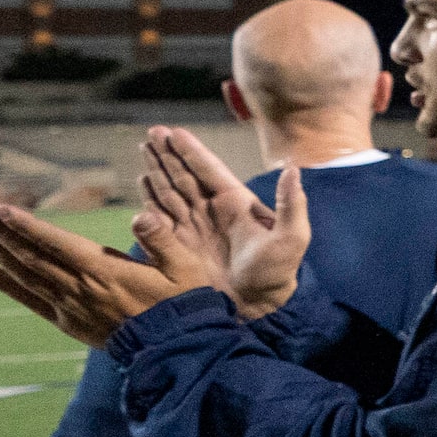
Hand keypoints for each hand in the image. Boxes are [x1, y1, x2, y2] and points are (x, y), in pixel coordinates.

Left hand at [0, 202, 193, 345]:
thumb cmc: (184, 306)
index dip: (26, 225)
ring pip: (25, 274)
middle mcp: (80, 287)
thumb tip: (140, 216)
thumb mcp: (186, 267)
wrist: (176, 351)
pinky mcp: (69, 323)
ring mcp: (71, 306)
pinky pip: (31, 301)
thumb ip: (161, 239)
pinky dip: (7, 285)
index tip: (0, 208)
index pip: (56, 243)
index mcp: (105, 270)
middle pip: (31, 256)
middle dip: (2, 231)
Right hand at [137, 126, 306, 318]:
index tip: (175, 131)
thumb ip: (291, 203)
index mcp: (237, 203)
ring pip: (171, 190)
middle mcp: (213, 210)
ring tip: (144, 148)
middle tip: (152, 131)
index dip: (192, 151)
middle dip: (169, 153)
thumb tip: (294, 168)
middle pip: (185, 174)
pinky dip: (149, 197)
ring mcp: (195, 225)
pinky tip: (142, 181)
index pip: (210, 170)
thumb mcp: (292, 237)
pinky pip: (161, 215)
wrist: (258, 305)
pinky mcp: (181, 244)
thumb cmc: (278, 273)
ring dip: (157, 169)